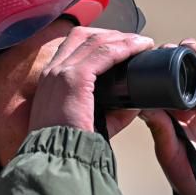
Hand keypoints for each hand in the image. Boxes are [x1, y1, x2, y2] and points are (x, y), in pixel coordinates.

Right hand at [28, 26, 155, 136]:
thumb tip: (139, 102)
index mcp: (52, 79)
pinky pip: (102, 53)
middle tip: (136, 42)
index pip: (74, 45)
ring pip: (95, 41)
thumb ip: (115, 110)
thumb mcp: (94, 122)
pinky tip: (138, 48)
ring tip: (142, 43)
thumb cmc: (73, 146)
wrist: (57, 159)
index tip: (123, 45)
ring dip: (122, 39)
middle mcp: (53, 71)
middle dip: (112, 35)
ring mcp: (61, 72)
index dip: (101, 40)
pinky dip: (123, 47)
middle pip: (84, 36)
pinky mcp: (73, 79)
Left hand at [140, 39, 195, 194]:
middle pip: (190, 66)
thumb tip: (141, 104)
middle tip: (185, 47)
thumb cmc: (185, 173)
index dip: (164, 59)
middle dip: (187, 50)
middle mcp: (192, 100)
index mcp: (171, 108)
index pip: (166, 75)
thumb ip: (159, 129)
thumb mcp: (167, 150)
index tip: (161, 49)